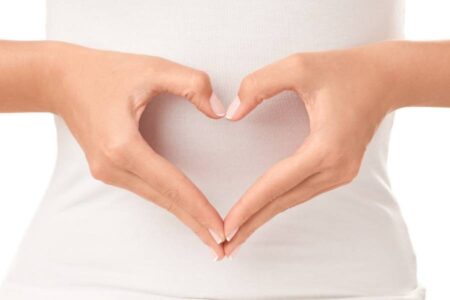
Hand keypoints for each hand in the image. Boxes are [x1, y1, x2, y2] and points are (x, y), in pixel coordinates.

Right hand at [48, 42, 226, 259]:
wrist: (60, 79)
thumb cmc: (105, 72)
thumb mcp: (153, 67)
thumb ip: (191, 84)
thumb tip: (219, 113)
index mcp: (122, 145)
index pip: (171, 184)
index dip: (198, 207)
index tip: (220, 229)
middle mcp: (112, 166)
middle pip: (164, 200)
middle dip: (195, 224)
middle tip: (223, 247)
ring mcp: (106, 171)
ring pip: (155, 198)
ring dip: (183, 215)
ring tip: (208, 234)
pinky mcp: (107, 170)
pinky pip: (145, 190)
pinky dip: (167, 201)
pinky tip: (184, 210)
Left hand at [223, 42, 395, 255]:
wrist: (384, 79)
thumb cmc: (343, 70)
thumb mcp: (298, 66)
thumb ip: (259, 85)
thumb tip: (232, 114)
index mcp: (326, 147)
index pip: (278, 183)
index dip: (249, 205)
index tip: (226, 226)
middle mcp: (335, 168)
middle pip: (283, 202)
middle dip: (251, 224)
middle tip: (223, 247)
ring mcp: (339, 173)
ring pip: (292, 201)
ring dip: (263, 217)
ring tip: (237, 236)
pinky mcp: (338, 171)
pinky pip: (301, 192)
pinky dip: (277, 204)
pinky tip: (261, 213)